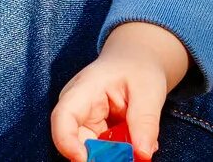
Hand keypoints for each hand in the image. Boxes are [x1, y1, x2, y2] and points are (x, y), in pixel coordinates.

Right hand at [49, 21, 189, 160]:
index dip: (67, 143)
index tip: (85, 159)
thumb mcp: (149, 90)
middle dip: (100, 156)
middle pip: (77, 141)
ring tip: (139, 148)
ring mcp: (84, 121)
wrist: (140, 60)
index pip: (63, 117)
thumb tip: (143, 154)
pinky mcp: (95, 131)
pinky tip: (138, 144)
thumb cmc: (141, 67)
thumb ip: (145, 122)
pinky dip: (120, 150)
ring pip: (92, 149)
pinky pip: (103, 149)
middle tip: (128, 158)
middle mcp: (77, 108)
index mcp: (83, 89)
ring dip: (114, 154)